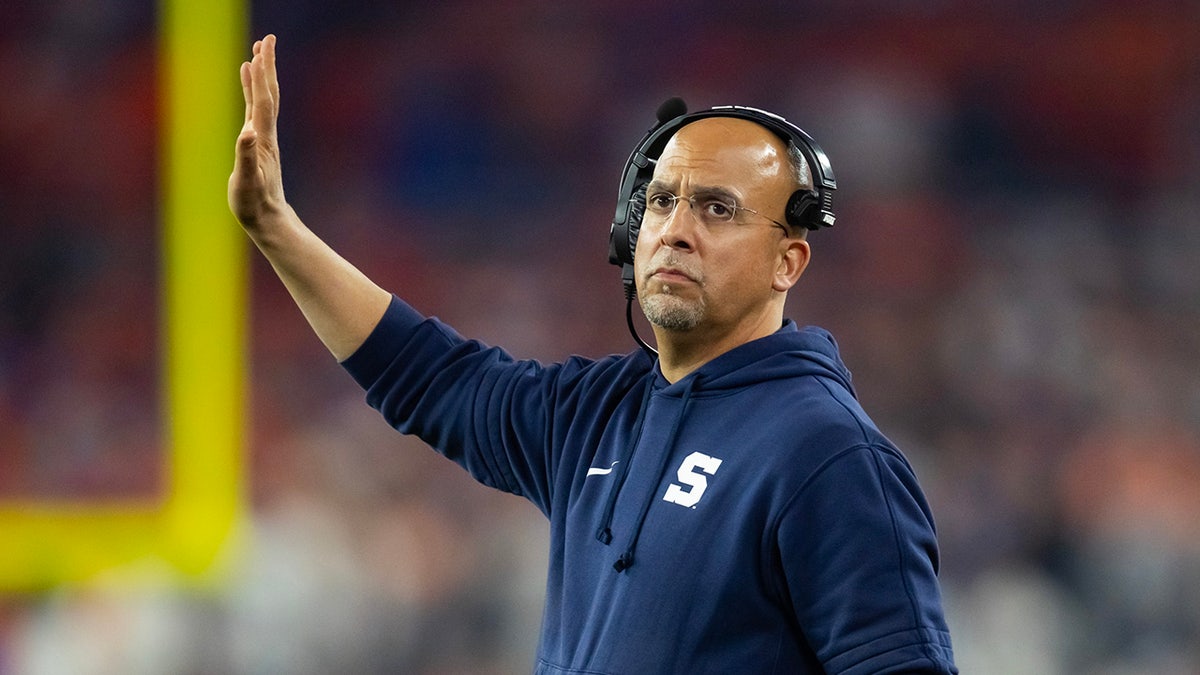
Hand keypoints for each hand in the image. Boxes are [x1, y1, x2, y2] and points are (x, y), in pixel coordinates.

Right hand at [228, 34, 287, 230]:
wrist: (268, 219)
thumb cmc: (254, 204)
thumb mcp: (247, 181)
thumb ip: (246, 158)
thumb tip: (246, 133)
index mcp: (262, 139)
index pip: (264, 100)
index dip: (262, 75)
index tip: (261, 49)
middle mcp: (265, 134)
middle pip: (268, 94)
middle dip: (267, 66)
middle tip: (266, 40)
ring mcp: (262, 138)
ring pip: (263, 100)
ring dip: (261, 76)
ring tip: (256, 54)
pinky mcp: (257, 144)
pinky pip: (254, 111)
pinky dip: (251, 94)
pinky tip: (248, 84)